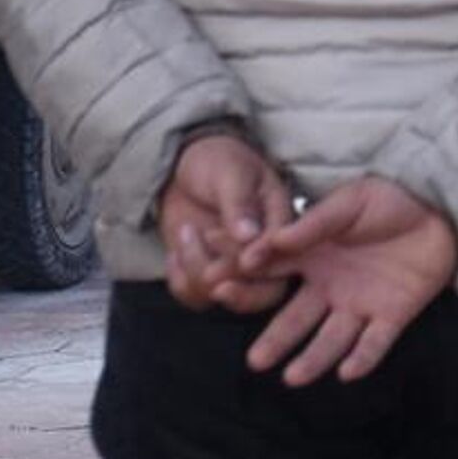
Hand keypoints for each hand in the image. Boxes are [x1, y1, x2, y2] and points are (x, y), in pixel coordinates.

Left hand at [159, 134, 292, 312]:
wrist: (183, 167)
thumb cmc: (217, 161)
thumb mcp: (230, 172)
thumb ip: (238, 202)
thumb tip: (248, 235)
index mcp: (280, 223)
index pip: (282, 254)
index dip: (262, 260)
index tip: (243, 259)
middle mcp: (263, 252)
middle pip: (265, 293)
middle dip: (234, 284)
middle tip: (208, 266)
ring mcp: (234, 268)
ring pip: (224, 294)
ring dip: (197, 266)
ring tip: (187, 232)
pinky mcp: (207, 276)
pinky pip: (195, 297)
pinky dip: (179, 279)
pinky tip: (175, 253)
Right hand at [236, 177, 457, 386]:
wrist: (438, 211)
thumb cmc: (386, 201)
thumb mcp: (348, 203)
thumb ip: (315, 223)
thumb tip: (274, 239)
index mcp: (312, 257)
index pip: (272, 274)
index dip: (247, 283)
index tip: (220, 289)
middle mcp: (329, 287)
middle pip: (296, 319)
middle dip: (276, 340)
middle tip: (254, 362)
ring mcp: (360, 304)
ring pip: (331, 339)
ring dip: (314, 359)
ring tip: (292, 378)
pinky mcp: (392, 316)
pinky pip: (375, 342)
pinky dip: (362, 358)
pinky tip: (347, 372)